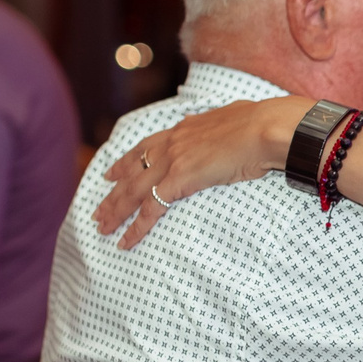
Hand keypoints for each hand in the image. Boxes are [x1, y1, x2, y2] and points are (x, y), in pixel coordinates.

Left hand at [97, 96, 309, 248]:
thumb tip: (234, 126)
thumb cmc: (262, 125)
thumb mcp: (237, 120)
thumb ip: (226, 127)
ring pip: (133, 192)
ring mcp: (172, 161)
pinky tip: (126, 241)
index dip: (124, 162)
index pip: (144, 147)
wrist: (265, 128)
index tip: (109, 173)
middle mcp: (172, 143)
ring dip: (115, 212)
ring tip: (102, 229)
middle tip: (97, 212)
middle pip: (131, 172)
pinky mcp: (179, 180)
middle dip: (112, 194)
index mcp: (184, 128)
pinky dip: (136, 228)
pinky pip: (150, 209)